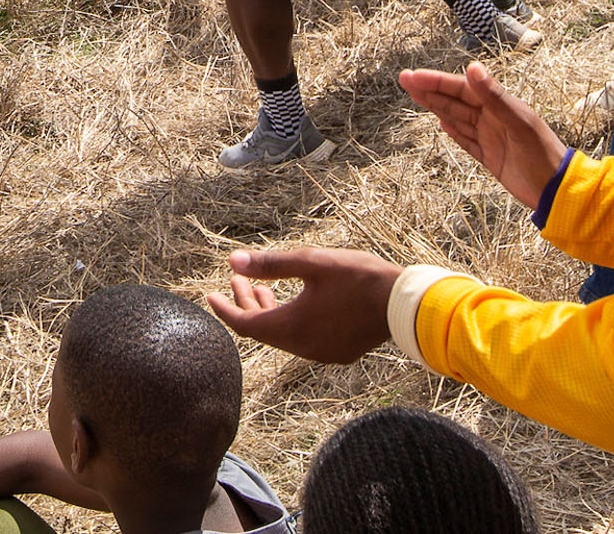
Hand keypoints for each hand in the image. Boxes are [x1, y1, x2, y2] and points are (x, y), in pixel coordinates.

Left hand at [207, 247, 399, 362]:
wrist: (404, 305)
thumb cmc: (359, 277)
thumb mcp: (312, 263)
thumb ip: (270, 264)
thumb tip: (232, 261)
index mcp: (291, 327)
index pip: (244, 325)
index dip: (225, 309)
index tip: (209, 296)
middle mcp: (303, 347)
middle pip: (262, 330)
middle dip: (246, 303)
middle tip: (236, 279)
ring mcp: (322, 353)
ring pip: (282, 335)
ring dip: (268, 311)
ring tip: (261, 287)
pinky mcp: (338, 352)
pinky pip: (302, 340)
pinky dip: (289, 321)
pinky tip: (294, 302)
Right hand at [397, 61, 569, 210]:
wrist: (557, 190)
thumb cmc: (542, 154)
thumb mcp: (518, 122)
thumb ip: (494, 96)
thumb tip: (473, 67)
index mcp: (499, 106)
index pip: (461, 88)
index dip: (436, 81)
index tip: (412, 76)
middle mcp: (493, 119)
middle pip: (455, 100)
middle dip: (430, 90)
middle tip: (404, 80)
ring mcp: (491, 138)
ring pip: (458, 118)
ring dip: (437, 107)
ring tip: (415, 96)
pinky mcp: (491, 158)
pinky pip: (467, 141)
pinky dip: (454, 132)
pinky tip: (442, 125)